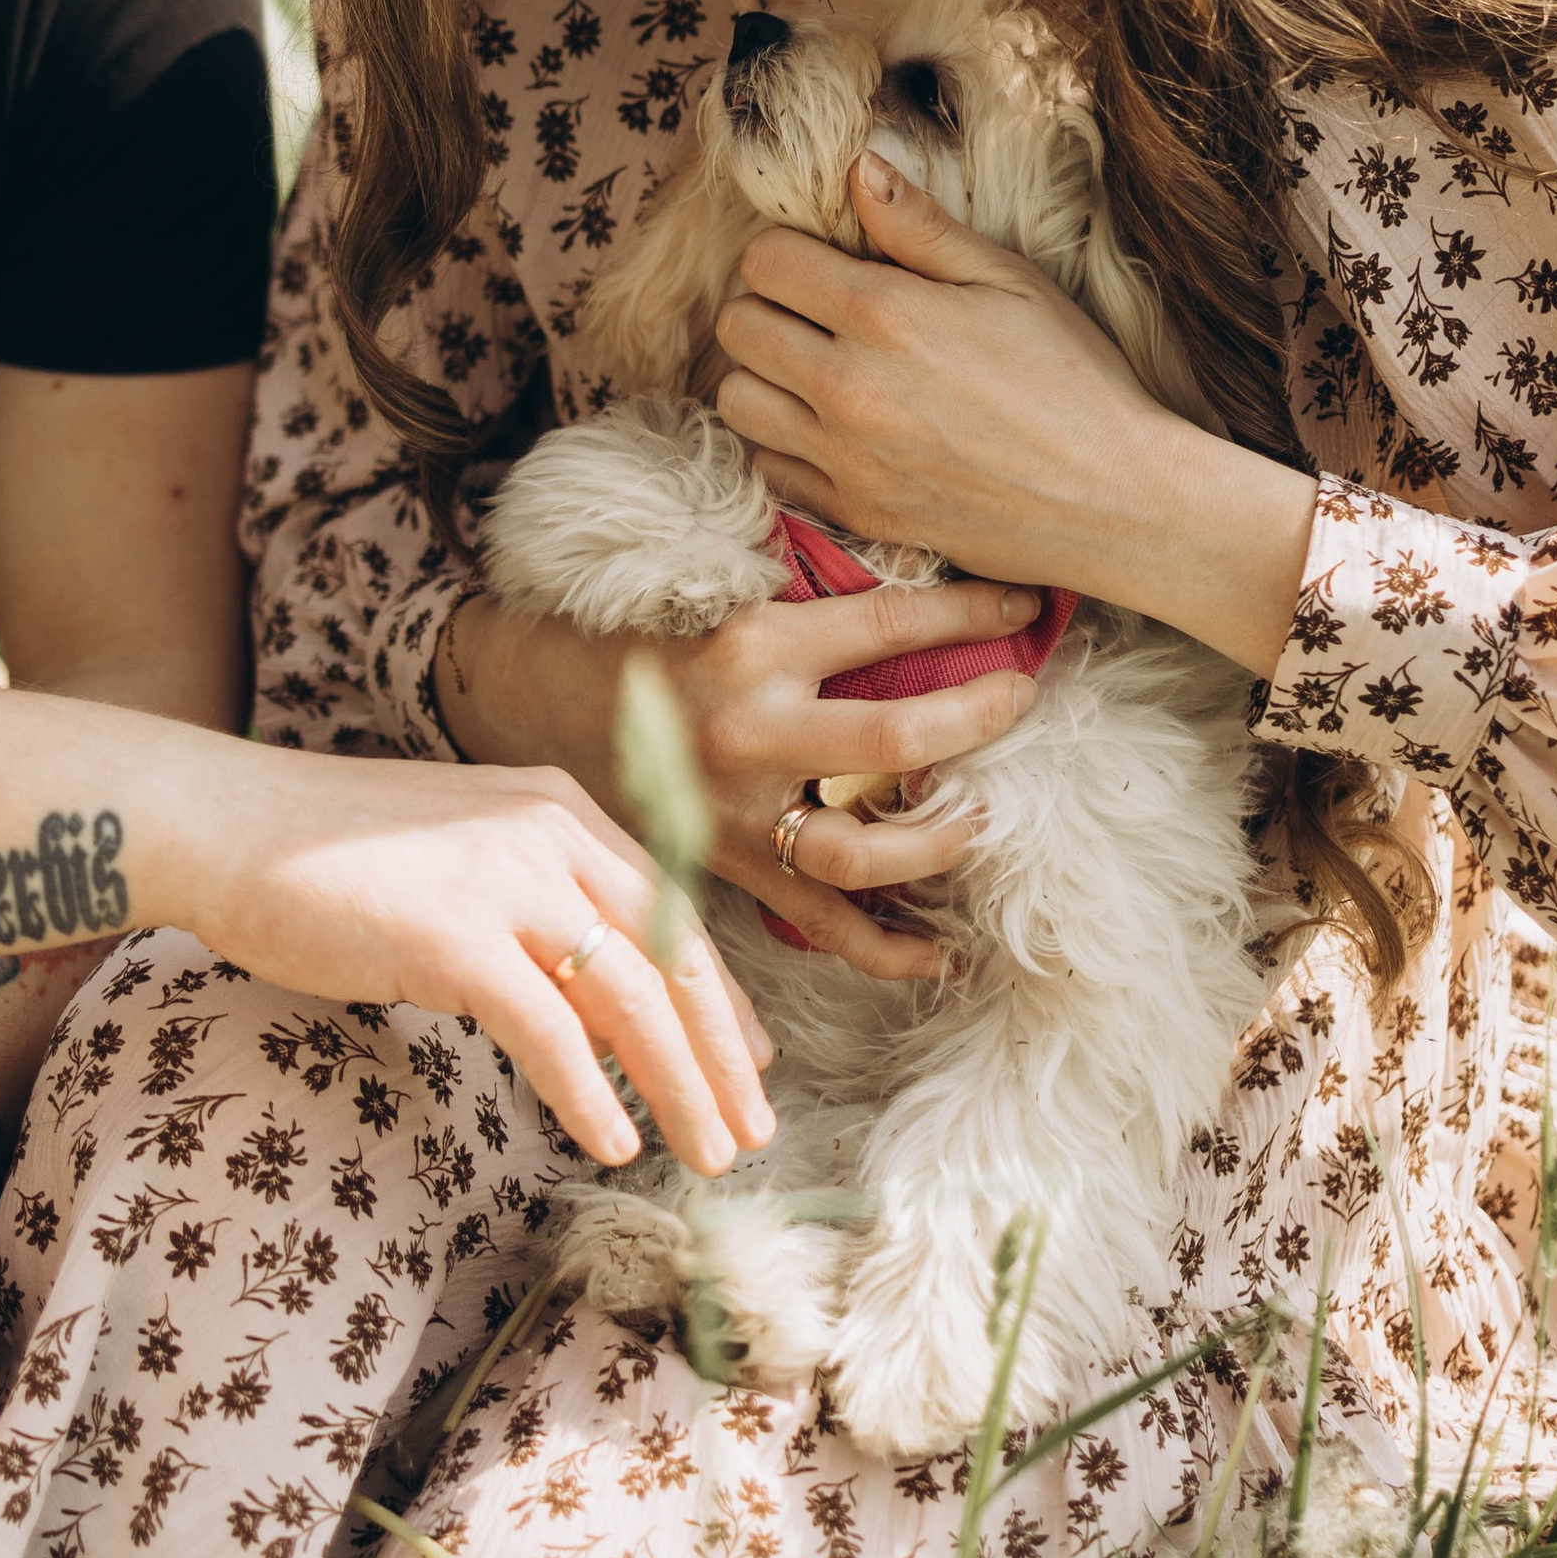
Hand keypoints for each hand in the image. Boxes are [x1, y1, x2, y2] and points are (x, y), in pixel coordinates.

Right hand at [173, 746, 779, 1177]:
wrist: (228, 826)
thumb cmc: (331, 857)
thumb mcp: (462, 861)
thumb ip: (532, 910)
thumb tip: (597, 1003)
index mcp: (557, 810)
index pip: (671, 910)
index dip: (720, 996)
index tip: (752, 1064)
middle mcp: (547, 831)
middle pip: (672, 953)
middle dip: (724, 1051)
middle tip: (754, 1130)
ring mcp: (503, 879)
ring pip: (629, 995)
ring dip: (678, 1084)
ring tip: (707, 1153)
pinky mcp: (453, 934)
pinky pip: (549, 1029)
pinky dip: (589, 1092)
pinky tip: (613, 1141)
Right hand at [443, 580, 1041, 981]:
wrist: (529, 707)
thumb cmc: (634, 640)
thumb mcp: (717, 601)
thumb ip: (807, 610)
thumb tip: (919, 601)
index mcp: (752, 646)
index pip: (889, 621)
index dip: (970, 608)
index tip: (1027, 602)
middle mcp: (752, 730)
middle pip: (901, 740)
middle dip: (980, 717)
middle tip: (1022, 699)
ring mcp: (741, 811)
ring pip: (870, 847)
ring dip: (946, 838)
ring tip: (986, 818)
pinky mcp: (727, 870)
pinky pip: (823, 925)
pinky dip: (888, 950)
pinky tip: (941, 956)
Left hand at [713, 151, 1313, 678]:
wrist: (1115, 501)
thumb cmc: (1075, 380)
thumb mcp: (1009, 280)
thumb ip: (920, 225)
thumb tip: (856, 166)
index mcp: (883, 314)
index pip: (763, 260)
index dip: (789, 251)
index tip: (826, 261)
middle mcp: (847, 386)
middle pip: (736, 326)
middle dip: (769, 307)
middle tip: (819, 312)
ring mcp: (843, 456)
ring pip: (735, 400)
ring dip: (765, 376)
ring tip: (817, 368)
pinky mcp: (852, 511)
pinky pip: (767, 468)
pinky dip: (783, 444)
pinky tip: (833, 429)